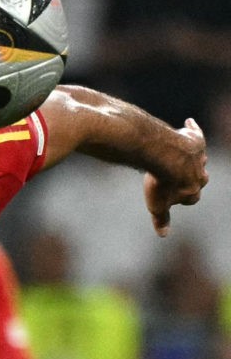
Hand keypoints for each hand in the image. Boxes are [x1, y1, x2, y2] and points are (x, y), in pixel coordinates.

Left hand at [144, 118, 206, 236]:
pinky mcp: (194, 140)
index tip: (174, 196)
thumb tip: (164, 235)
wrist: (163, 156)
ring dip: (194, 157)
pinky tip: (189, 122)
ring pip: (200, 158)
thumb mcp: (156, 204)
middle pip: (200, 177)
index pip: (191, 197)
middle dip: (192, 178)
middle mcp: (201, 173)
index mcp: (193, 190)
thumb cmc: (159, 182)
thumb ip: (162, 219)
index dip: (181, 197)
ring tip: (186, 156)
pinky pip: (195, 133)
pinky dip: (192, 129)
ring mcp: (198, 156)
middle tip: (182, 176)